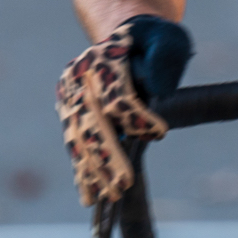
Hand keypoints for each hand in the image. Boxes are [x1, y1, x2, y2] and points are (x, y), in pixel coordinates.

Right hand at [54, 16, 170, 206]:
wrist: (126, 39)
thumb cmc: (153, 41)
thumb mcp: (168, 39)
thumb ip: (164, 58)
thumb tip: (159, 90)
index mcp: (102, 58)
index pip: (116, 95)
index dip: (137, 117)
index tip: (160, 133)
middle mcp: (78, 79)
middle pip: (92, 122)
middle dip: (108, 155)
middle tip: (123, 184)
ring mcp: (70, 99)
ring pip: (79, 139)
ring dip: (93, 170)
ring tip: (107, 197)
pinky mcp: (70, 115)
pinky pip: (76, 147)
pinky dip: (83, 171)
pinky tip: (90, 196)